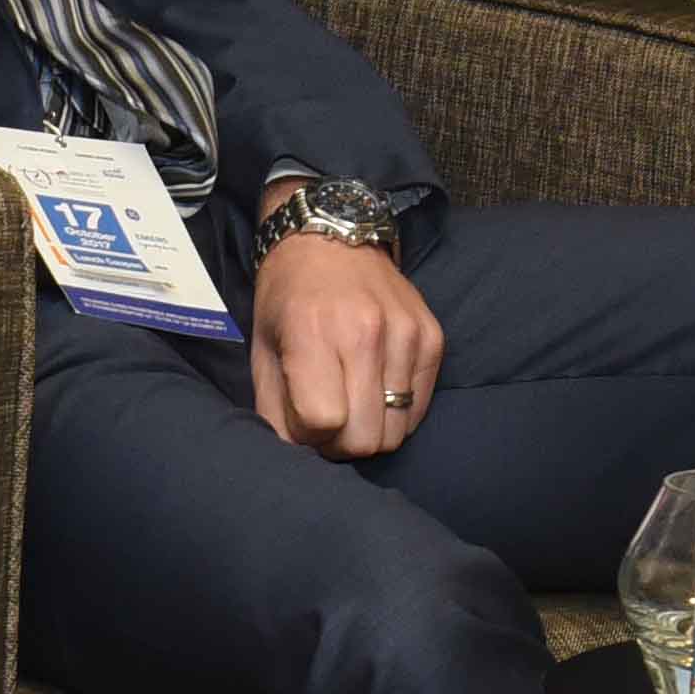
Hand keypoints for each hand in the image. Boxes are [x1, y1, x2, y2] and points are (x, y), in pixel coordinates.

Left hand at [249, 218, 441, 460]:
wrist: (330, 236)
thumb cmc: (288, 297)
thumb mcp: (263, 348)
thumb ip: (273, 409)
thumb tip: (293, 457)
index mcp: (312, 333)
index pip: (324, 421)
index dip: (311, 436)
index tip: (304, 420)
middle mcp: (364, 333)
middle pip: (365, 437)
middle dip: (341, 443)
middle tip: (329, 421)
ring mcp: (404, 334)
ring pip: (396, 431)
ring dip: (370, 429)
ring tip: (352, 403)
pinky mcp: (432, 336)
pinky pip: (420, 408)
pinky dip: (398, 412)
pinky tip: (375, 388)